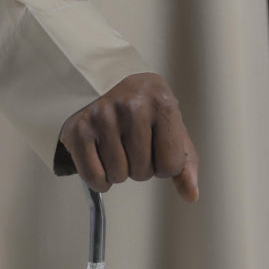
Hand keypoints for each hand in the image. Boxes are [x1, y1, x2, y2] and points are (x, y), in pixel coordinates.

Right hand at [59, 73, 199, 200]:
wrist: (98, 73)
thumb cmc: (139, 101)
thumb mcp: (168, 119)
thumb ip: (184, 158)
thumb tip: (190, 194)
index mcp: (162, 103)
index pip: (171, 165)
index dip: (164, 165)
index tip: (155, 149)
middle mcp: (132, 107)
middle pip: (142, 173)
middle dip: (139, 167)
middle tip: (131, 144)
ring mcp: (102, 117)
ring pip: (117, 176)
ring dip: (118, 171)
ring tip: (115, 147)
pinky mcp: (77, 129)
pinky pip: (94, 177)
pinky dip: (99, 179)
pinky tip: (100, 160)